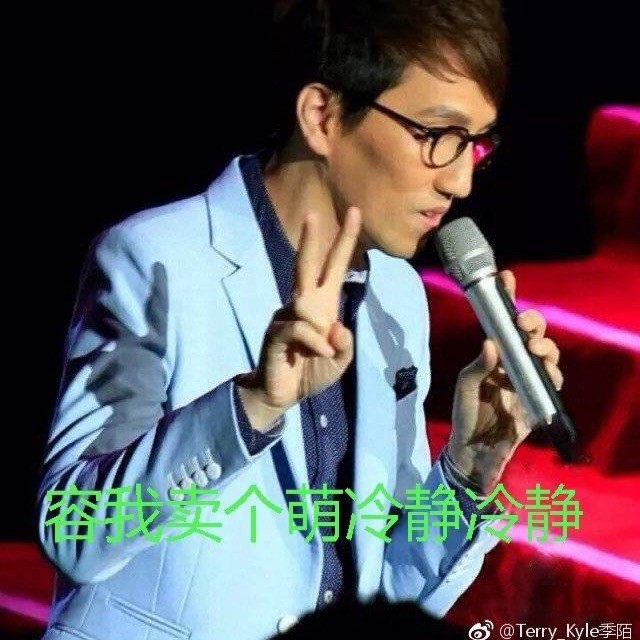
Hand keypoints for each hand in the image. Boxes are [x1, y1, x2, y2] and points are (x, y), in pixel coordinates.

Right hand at [236, 207, 361, 431]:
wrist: (282, 394)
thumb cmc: (312, 373)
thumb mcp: (339, 362)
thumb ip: (344, 345)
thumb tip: (336, 328)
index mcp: (322, 305)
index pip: (333, 267)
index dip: (344, 241)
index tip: (354, 213)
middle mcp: (303, 303)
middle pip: (306, 265)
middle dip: (310, 240)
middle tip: (312, 214)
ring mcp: (286, 315)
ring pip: (306, 305)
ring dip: (321, 331)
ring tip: (321, 354)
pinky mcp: (275, 331)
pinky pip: (299, 328)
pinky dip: (313, 343)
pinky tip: (318, 356)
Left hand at [447, 270, 563, 492]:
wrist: (474, 450)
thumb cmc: (466, 414)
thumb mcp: (465, 387)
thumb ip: (477, 366)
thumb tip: (491, 343)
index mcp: (493, 356)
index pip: (502, 323)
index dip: (507, 300)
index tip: (506, 279)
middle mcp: (512, 363)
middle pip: (531, 334)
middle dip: (532, 322)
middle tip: (523, 324)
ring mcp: (527, 380)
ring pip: (546, 354)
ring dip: (545, 345)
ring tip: (533, 347)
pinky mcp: (539, 399)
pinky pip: (553, 382)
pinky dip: (552, 374)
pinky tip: (544, 372)